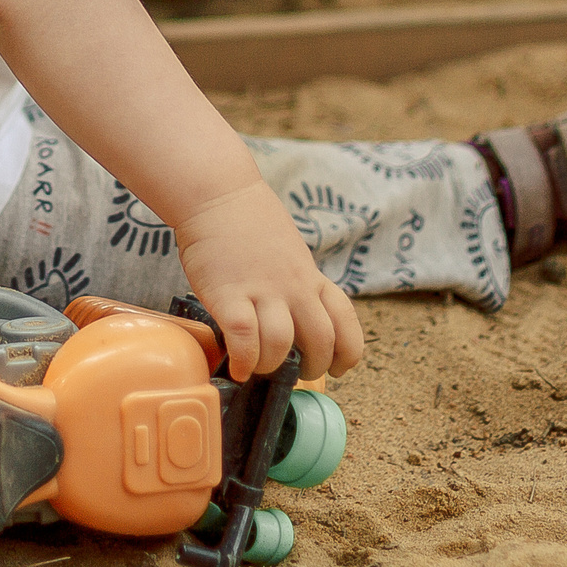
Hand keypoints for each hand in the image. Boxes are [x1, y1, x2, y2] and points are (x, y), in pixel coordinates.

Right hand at [174, 180, 365, 382]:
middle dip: (311, 368)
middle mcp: (294, 287)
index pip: (347, 323)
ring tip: (258, 365)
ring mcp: (262, 291)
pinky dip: (243, 361)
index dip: (347, 354)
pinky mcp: (228, 295)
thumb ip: (299, 285)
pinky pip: (243, 339)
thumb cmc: (251, 225)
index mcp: (312, 278)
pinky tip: (237, 366)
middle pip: (321, 342)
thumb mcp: (291, 254)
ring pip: (281, 346)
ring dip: (270, 366)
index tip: (337, 368)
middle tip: (293, 372)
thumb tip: (299, 323)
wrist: (218, 195)